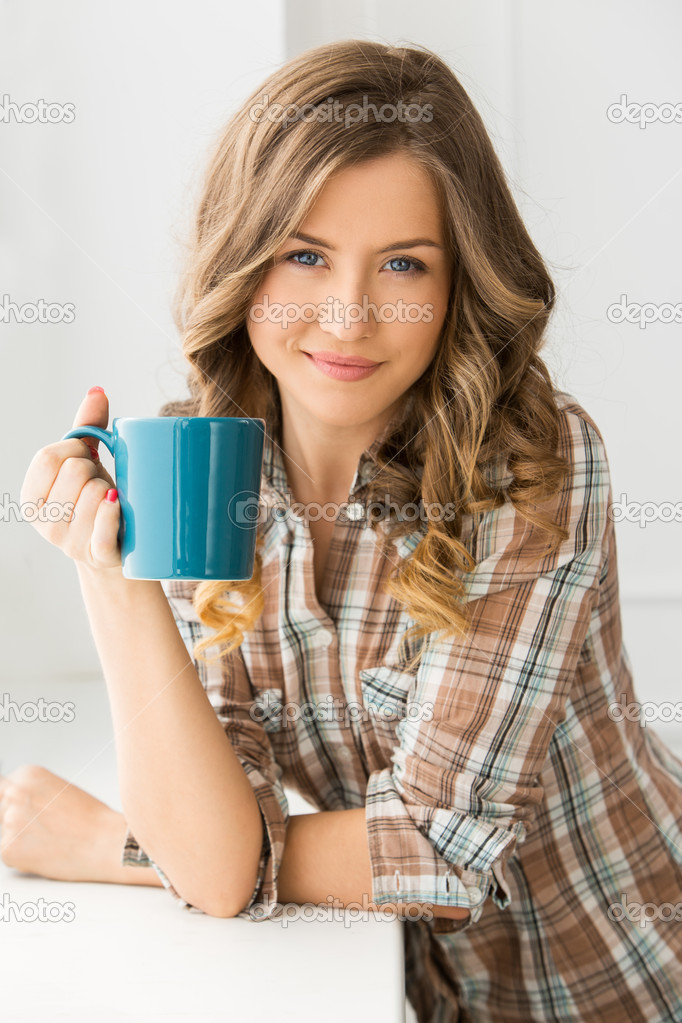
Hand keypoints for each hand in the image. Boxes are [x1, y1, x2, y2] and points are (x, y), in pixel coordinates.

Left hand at [0, 764, 122, 882]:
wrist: (105, 843)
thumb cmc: (90, 818)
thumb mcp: (58, 789)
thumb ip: (31, 792)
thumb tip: (9, 802)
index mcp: (27, 775)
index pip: (3, 788)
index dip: (15, 801)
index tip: (25, 809)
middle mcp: (14, 794)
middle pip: (2, 809)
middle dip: (16, 819)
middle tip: (43, 827)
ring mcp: (9, 821)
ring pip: (5, 831)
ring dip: (21, 837)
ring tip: (50, 839)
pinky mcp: (7, 849)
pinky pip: (8, 852)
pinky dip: (23, 856)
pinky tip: (46, 851)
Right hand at [20, 388, 121, 570]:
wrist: (116, 550)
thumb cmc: (96, 500)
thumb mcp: (85, 464)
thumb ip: (86, 428)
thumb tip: (98, 391)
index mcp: (31, 498)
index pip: (49, 458)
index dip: (74, 450)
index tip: (87, 457)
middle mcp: (45, 523)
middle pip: (75, 473)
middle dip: (95, 471)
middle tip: (100, 484)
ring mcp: (70, 543)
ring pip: (95, 494)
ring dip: (110, 491)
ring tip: (110, 502)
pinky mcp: (98, 555)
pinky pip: (103, 528)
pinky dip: (112, 513)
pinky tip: (116, 504)